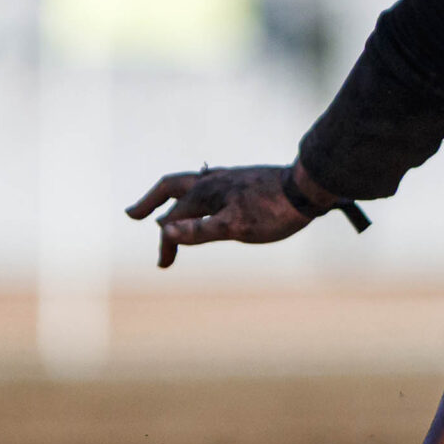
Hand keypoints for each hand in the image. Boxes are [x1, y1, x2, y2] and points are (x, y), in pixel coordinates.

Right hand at [126, 164, 311, 268]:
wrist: (310, 188)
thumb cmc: (274, 210)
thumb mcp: (236, 227)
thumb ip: (200, 230)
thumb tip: (164, 231)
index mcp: (206, 191)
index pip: (175, 220)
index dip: (167, 243)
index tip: (164, 264)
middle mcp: (213, 180)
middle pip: (172, 188)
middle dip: (151, 202)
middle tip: (134, 214)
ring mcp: (229, 179)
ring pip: (192, 187)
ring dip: (175, 200)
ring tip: (167, 210)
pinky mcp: (244, 182)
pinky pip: (211, 187)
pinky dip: (198, 197)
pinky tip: (207, 202)